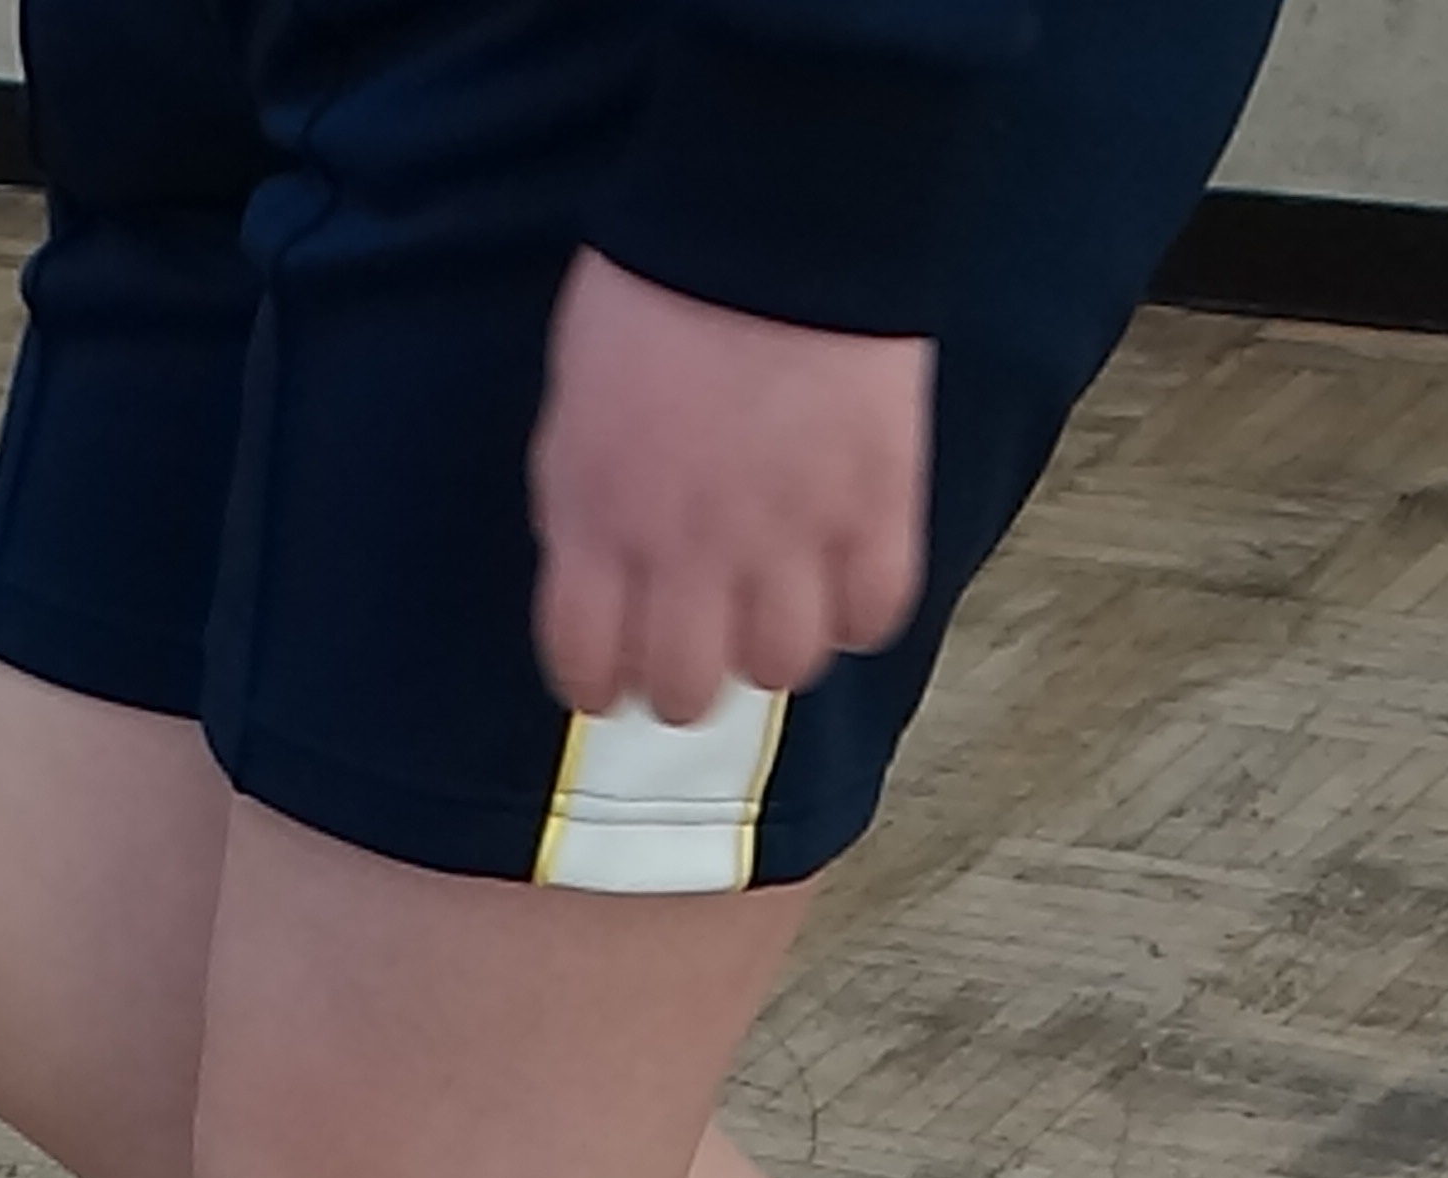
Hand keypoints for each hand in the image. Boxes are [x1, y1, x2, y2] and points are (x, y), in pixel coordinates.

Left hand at [528, 249, 926, 722]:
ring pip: (782, 668)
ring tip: (775, 610)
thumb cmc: (656, 291)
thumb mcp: (573, 407)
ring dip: (774, 650)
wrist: (771, 219)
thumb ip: (580, 501)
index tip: (611, 684)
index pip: (585, 664)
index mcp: (599, 521)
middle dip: (684, 684)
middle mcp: (688, 550)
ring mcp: (787, 535)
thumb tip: (591, 567)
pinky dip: (857, 613)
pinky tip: (842, 581)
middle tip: (698, 651)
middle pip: (686, 689)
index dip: (598, 686)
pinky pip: (872, 613)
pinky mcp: (874, 506)